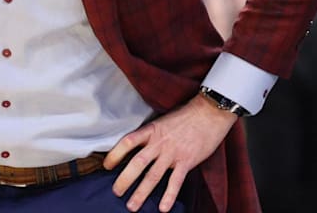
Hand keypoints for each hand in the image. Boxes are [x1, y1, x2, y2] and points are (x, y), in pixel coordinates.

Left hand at [104, 94, 237, 211]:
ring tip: (132, 206)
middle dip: (124, 179)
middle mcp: (159, 143)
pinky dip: (169, 195)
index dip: (115, 154)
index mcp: (151, 130)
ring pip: (153, 176)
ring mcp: (173, 153)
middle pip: (137, 163)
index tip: (106, 165)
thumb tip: (139, 147)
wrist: (210, 112)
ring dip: (141, 192)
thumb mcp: (163, 120)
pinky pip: (176, 181)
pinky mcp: (187, 161)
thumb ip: (152, 134)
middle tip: (116, 192)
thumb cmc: (186, 116)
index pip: (127, 142)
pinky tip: (163, 208)